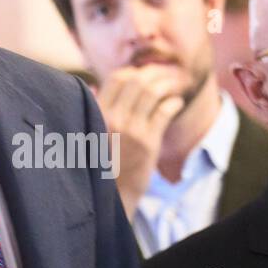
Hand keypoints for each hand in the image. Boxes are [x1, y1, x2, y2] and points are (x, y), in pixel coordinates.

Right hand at [94, 67, 184, 218]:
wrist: (115, 195)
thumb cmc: (102, 163)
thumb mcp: (91, 134)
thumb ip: (91, 109)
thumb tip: (91, 86)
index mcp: (97, 113)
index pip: (117, 78)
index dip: (135, 72)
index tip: (146, 76)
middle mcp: (112, 119)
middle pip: (137, 80)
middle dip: (156, 73)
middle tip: (167, 76)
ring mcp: (131, 130)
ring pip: (153, 92)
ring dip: (169, 84)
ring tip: (176, 86)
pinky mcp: (148, 142)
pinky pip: (165, 111)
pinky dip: (174, 102)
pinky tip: (177, 103)